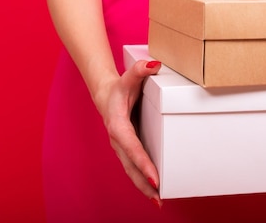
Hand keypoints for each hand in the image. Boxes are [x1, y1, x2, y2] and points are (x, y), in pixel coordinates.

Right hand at [93, 60, 162, 206]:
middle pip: (131, 166)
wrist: (106, 94)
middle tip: (159, 196)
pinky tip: (154, 190)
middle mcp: (118, 140)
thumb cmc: (120, 86)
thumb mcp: (129, 76)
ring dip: (143, 186)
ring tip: (159, 200)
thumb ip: (140, 70)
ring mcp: (121, 147)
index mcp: (118, 125)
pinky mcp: (126, 149)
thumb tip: (154, 65)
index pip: (133, 147)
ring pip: (131, 170)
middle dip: (144, 182)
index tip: (155, 177)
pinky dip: (142, 180)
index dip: (143, 163)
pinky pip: (133, 167)